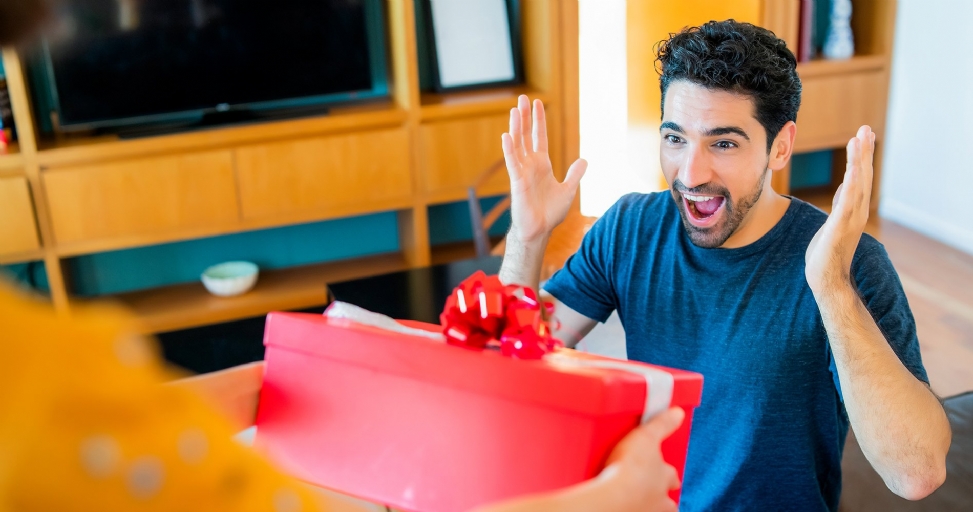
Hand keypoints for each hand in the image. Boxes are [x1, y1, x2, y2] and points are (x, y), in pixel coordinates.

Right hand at [501, 95, 586, 243]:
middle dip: (525, 117)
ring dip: (516, 127)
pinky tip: (506, 135)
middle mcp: (530, 165)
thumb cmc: (550, 213)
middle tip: (522, 98)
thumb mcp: (568, 190)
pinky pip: (512, 163)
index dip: (539, 121)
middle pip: (526, 136)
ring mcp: (523, 172)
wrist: (540, 230)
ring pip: (518, 145)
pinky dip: (509, 149)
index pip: (540, 137)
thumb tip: (584, 160)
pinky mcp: (517, 182)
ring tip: (515, 110)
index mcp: (542, 165)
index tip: (537, 104)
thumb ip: (575, 174)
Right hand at [602, 407, 684, 511]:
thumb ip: (661, 424)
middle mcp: (660, 499)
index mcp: (664, 477)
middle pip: (669, 502)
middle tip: (652, 491)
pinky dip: (633, 510)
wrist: (613, 497)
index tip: (665, 472)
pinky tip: (626, 508)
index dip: (668, 474)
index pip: (672, 477)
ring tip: (641, 504)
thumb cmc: (630, 467)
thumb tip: (678, 412)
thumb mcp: (646, 436)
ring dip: (651, 507)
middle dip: (664, 497)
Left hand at [805, 125, 875, 293]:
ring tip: (861, 139)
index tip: (861, 135)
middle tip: (866, 128)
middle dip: (864, 152)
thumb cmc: (827, 252)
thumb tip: (846, 185)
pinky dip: (853, 185)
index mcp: (853, 209)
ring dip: (860, 161)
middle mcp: (857, 211)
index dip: (861, 156)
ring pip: (858, 184)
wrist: (826, 278)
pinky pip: (848, 202)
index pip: (859, 177)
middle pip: (863, 176)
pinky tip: (853, 169)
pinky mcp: (841, 228)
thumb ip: (841, 203)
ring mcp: (851, 219)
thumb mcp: (833, 221)